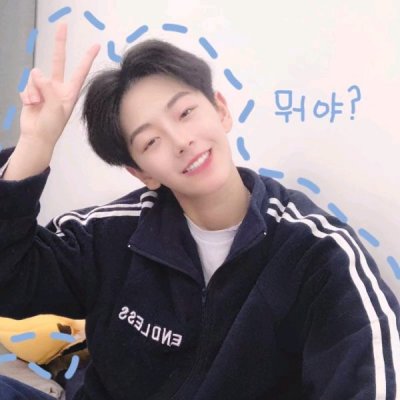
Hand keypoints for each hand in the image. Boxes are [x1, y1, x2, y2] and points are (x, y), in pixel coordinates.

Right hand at [19, 23, 99, 146]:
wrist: (36, 137)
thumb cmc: (51, 126)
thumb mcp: (55, 108)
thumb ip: (48, 88)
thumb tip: (37, 72)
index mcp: (70, 92)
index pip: (80, 71)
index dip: (87, 58)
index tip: (96, 45)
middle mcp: (58, 88)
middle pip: (58, 61)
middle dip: (59, 43)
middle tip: (63, 25)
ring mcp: (44, 89)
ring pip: (35, 78)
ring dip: (34, 92)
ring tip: (39, 106)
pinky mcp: (32, 92)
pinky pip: (26, 86)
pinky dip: (27, 96)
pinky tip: (31, 106)